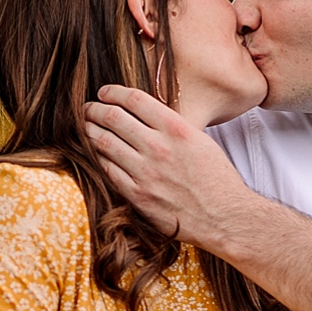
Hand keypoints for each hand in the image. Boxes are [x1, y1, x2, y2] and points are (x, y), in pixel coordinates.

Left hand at [83, 85, 251, 251]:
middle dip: (94, 109)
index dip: (113, 92)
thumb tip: (146, 117)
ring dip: (89, 131)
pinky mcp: (138, 195)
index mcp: (177, 130)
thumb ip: (173, 128)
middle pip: (113, 117)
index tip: (105, 93)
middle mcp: (159, 148)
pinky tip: (96, 154)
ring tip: (85, 127)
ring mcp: (145, 172)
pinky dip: (98, 158)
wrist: (226, 218)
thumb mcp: (202, 142)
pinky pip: (107, 170)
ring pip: (104, 142)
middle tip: (88, 109)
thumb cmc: (218, 181)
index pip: (135, 99)